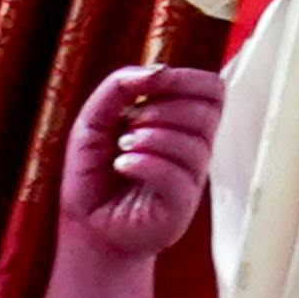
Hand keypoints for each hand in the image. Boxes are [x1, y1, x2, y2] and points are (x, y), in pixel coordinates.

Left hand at [57, 59, 221, 259]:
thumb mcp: (94, 120)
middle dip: (165, 109)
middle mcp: (194, 150)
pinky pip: (177, 176)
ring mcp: (191, 180)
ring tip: (122, 148)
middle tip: (131, 124)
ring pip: (194, 144)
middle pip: (208, 112)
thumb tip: (158, 69)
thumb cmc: (93, 175)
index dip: (187, 80)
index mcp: (183, 125)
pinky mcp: (181, 208)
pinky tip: (122, 166)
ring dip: (152, 137)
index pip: (213, 90)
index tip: (154, 84)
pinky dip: (146, 163)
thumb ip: (119, 87)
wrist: (85, 228)